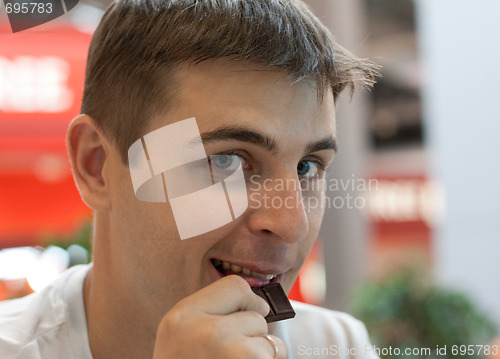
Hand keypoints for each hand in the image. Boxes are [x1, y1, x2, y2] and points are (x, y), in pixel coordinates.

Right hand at [153, 275, 286, 357]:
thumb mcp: (180, 337)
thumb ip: (211, 314)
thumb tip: (261, 303)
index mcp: (182, 316)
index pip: (236, 285)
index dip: (246, 302)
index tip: (243, 316)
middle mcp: (208, 332)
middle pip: (256, 316)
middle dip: (251, 337)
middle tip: (225, 358)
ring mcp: (232, 355)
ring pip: (270, 342)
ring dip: (261, 358)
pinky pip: (274, 358)